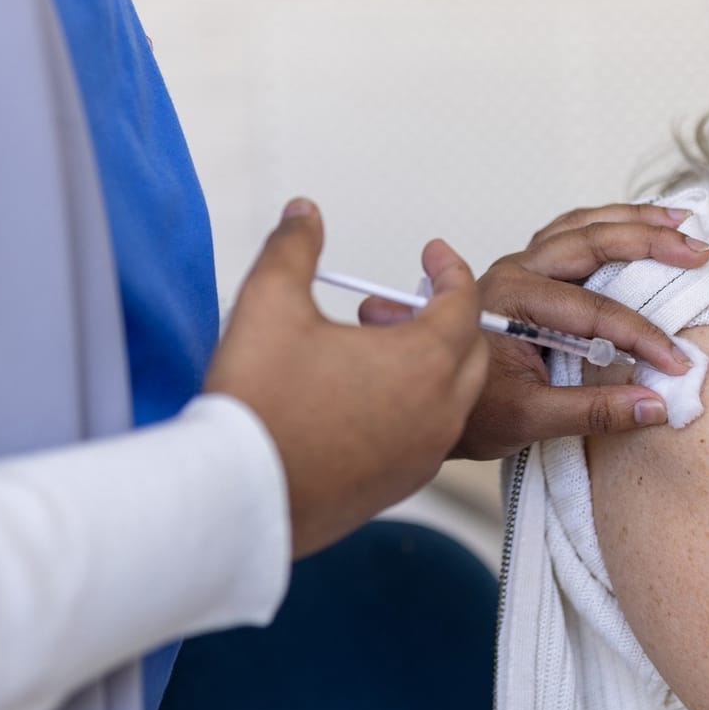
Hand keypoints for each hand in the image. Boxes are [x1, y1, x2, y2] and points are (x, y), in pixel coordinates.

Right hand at [206, 199, 489, 557]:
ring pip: (453, 398)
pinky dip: (415, 409)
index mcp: (421, 361)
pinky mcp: (400, 486)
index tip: (433, 253)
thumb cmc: (258, 404)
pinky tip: (366, 400)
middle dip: (449, 318)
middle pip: (471, 351)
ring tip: (378, 349)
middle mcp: (437, 411)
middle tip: (406, 302)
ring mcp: (422, 455)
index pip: (463, 301)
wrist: (237, 496)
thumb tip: (305, 212)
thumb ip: (294, 247)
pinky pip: (428, 436)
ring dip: (431, 366)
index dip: (449, 269)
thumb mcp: (269, 303)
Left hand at [361, 202, 708, 460]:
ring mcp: (522, 265)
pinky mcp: (530, 270)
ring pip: (584, 226)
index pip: (591, 312)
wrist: (426, 401)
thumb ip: (593, 412)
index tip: (676, 363)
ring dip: (634, 221)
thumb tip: (655, 407)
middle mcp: (515, 271)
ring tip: (681, 222)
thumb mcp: (528, 420)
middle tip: (697, 250)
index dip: (640, 337)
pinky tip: (643, 226)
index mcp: (509, 300)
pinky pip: (575, 233)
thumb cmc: (468, 409)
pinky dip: (612, 225)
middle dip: (648, 243)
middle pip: (590, 242)